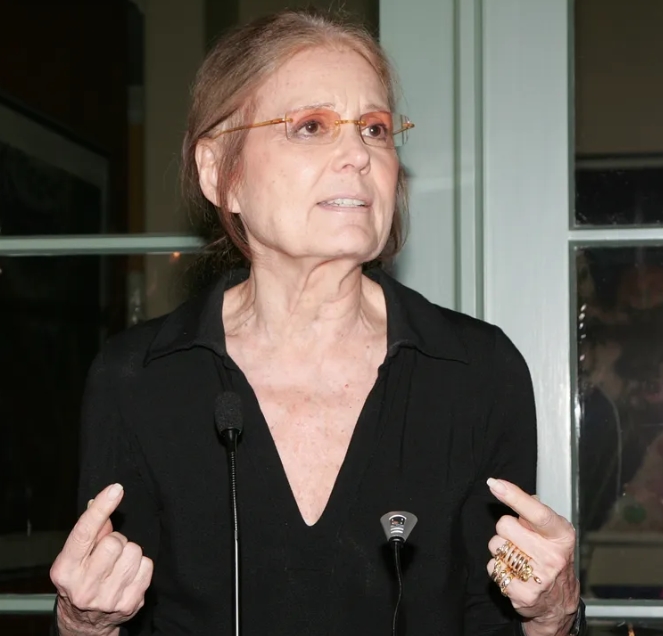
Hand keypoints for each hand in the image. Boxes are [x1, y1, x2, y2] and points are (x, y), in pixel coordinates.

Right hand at [50, 484, 152, 635]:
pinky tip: (128, 575)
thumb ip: (90, 529)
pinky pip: (147, 566)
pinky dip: (141, 566)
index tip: (115, 489)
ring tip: (118, 564)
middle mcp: (84, 587)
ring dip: (129, 553)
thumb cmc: (81, 578)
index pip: (84, 533)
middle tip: (109, 552)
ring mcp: (107, 598)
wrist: (85, 623)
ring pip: (134, 552)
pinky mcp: (129, 603)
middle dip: (116, 541)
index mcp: (65, 570)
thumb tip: (100, 498)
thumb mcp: (76, 556)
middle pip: (115, 542)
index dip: (101, 508)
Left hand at [486, 478, 579, 635]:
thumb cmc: (551, 556)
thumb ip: (532, 510)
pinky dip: (497, 567)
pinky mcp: (523, 594)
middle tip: (519, 540)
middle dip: (506, 530)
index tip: (495, 484)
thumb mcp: (551, 530)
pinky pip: (492, 567)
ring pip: (496, 546)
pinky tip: (513, 573)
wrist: (559, 601)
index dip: (514, 496)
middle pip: (505, 526)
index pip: (536, 512)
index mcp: (561, 535)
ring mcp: (539, 578)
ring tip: (517, 557)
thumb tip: (506, 488)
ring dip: (500, 549)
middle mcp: (552, 556)